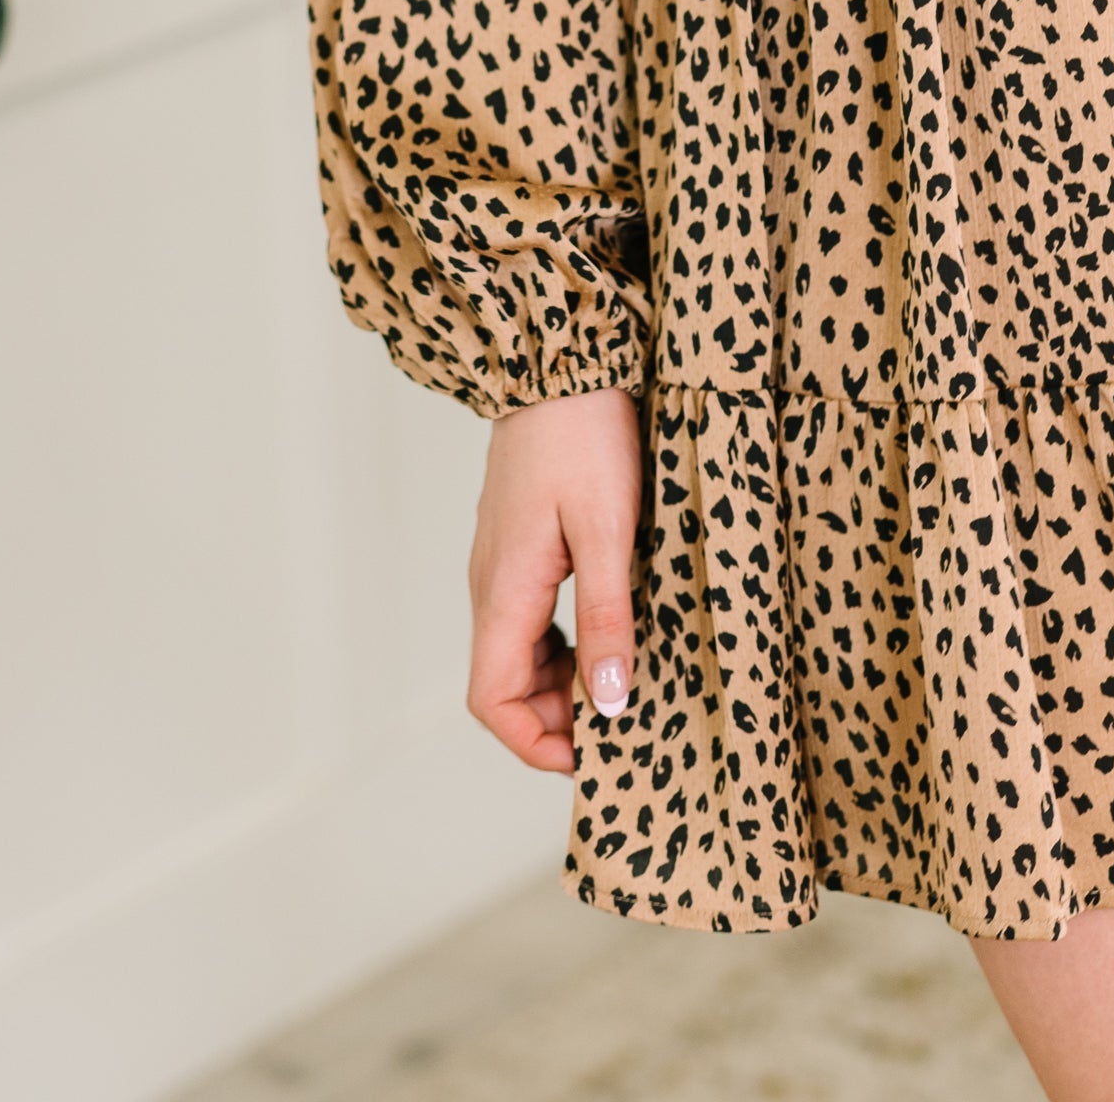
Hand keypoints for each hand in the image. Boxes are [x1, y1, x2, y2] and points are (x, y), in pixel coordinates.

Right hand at [466, 386, 642, 773]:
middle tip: (623, 719)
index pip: (491, 700)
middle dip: (556, 718)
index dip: (534, 743)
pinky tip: (608, 631)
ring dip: (561, 682)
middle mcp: (491, 585)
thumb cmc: (583, 435)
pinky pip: (531, 617)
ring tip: (622, 680)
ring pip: (518, 653)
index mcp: (503, 591)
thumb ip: (607, 617)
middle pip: (504, 685)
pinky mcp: (521, 544)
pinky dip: (563, 644)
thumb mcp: (608, 530)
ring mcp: (502, 564)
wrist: (558, 359)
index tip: (593, 753)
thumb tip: (609, 704)